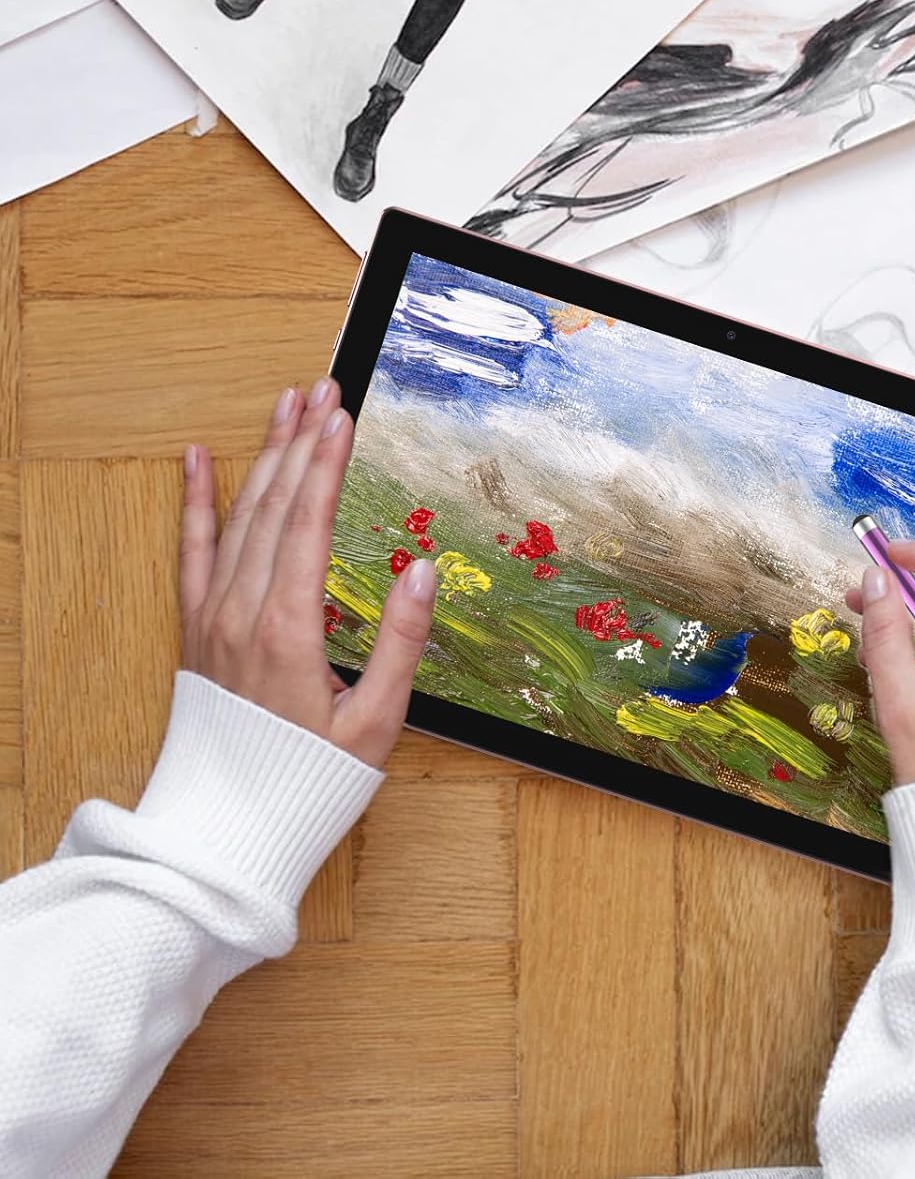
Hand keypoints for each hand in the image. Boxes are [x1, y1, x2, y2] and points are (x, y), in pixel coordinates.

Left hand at [179, 379, 436, 768]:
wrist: (227, 830)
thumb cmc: (308, 782)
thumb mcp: (376, 722)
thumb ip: (401, 640)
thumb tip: (420, 569)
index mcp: (289, 626)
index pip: (310, 521)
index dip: (329, 463)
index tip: (343, 414)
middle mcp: (242, 610)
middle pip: (275, 504)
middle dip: (300, 441)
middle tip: (321, 388)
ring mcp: (213, 616)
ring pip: (238, 516)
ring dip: (264, 457)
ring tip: (284, 407)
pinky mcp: (196, 629)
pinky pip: (191, 551)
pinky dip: (195, 502)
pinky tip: (200, 461)